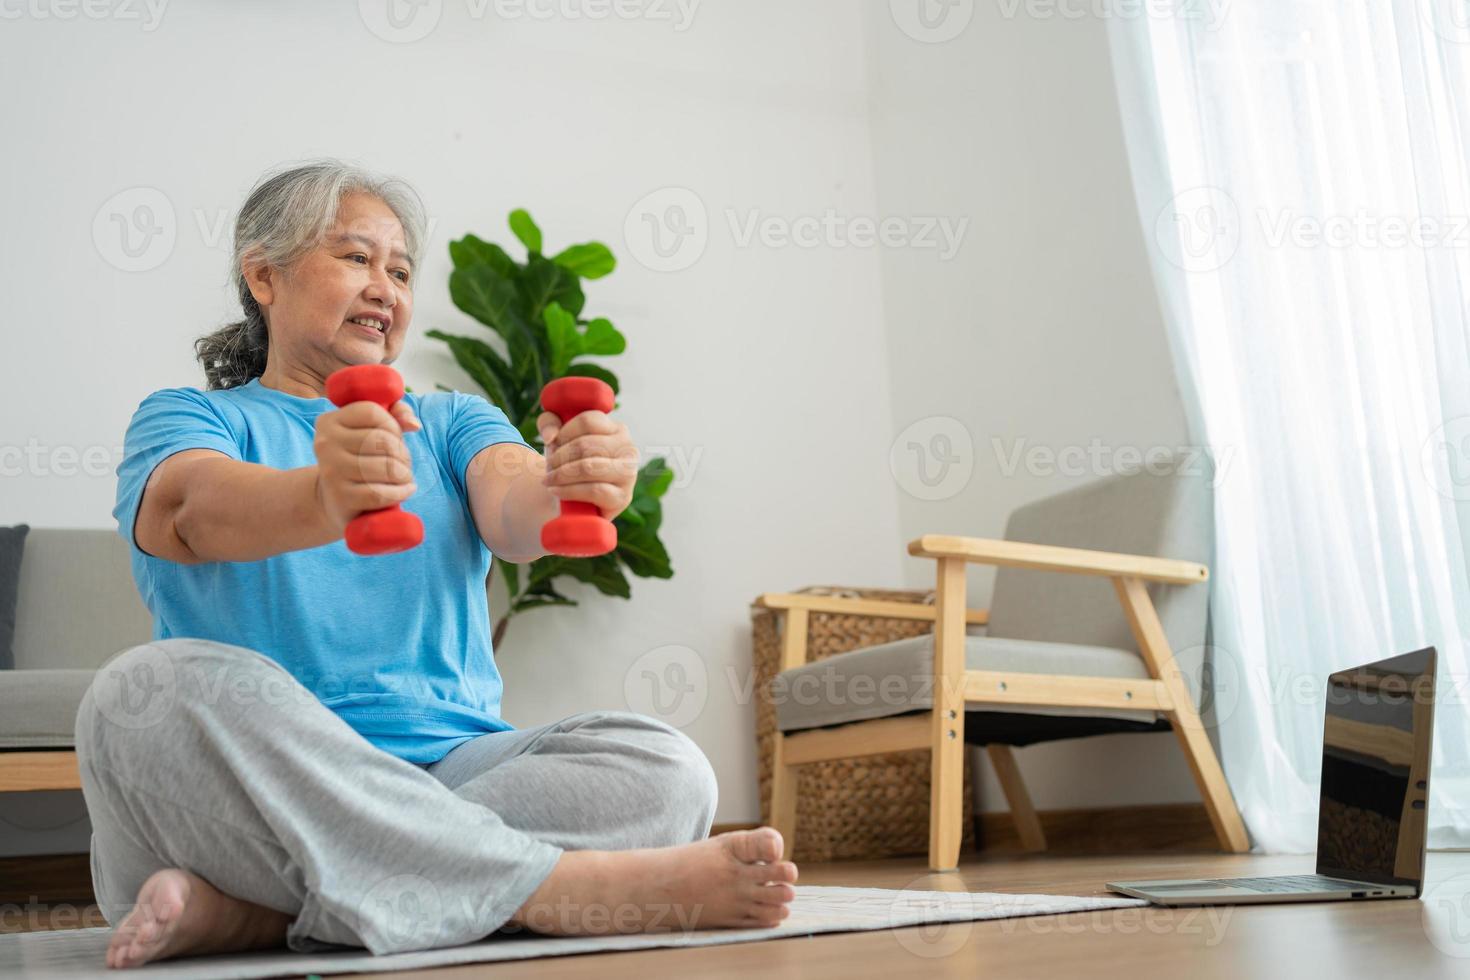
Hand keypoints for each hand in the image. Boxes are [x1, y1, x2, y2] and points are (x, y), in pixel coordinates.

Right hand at [313, 400, 421, 534]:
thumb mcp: (373, 428)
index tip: (395, 437)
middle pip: (381, 440)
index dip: (392, 425)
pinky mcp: (341, 497)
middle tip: (404, 462)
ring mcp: (331, 471)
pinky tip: (406, 490)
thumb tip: (413, 424)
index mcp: (330, 421)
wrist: (334, 497)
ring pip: (384, 467)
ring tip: (405, 476)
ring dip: (404, 473)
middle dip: (402, 453)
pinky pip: (379, 493)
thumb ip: (396, 413)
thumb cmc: (360, 456)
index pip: (371, 412)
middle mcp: (325, 444)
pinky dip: (400, 492)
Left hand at [538, 409, 637, 519]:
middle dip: (559, 457)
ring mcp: (628, 474)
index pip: (588, 422)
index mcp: (617, 430)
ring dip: (561, 474)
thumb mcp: (558, 438)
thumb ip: (549, 424)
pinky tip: (555, 490)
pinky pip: (593, 490)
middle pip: (585, 445)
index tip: (553, 444)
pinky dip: (569, 490)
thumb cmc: (570, 464)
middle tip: (547, 466)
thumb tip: (551, 437)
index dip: (564, 433)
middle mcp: (628, 449)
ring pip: (589, 467)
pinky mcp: (622, 497)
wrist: (578, 502)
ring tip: (549, 479)